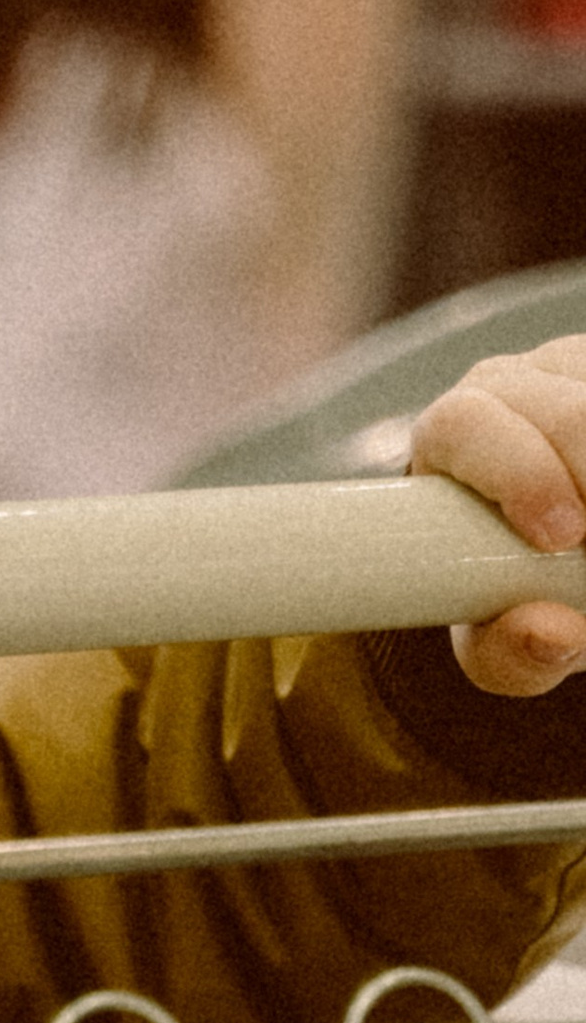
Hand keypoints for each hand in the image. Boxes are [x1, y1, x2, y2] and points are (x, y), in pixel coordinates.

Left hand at [407, 336, 585, 697]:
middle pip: (555, 411)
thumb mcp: (506, 642)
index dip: (519, 474)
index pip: (463, 424)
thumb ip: (512, 654)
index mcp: (451, 435)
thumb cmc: (519, 592)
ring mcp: (570, 368)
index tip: (562, 538)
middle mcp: (509, 386)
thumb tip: (546, 632)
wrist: (566, 569)